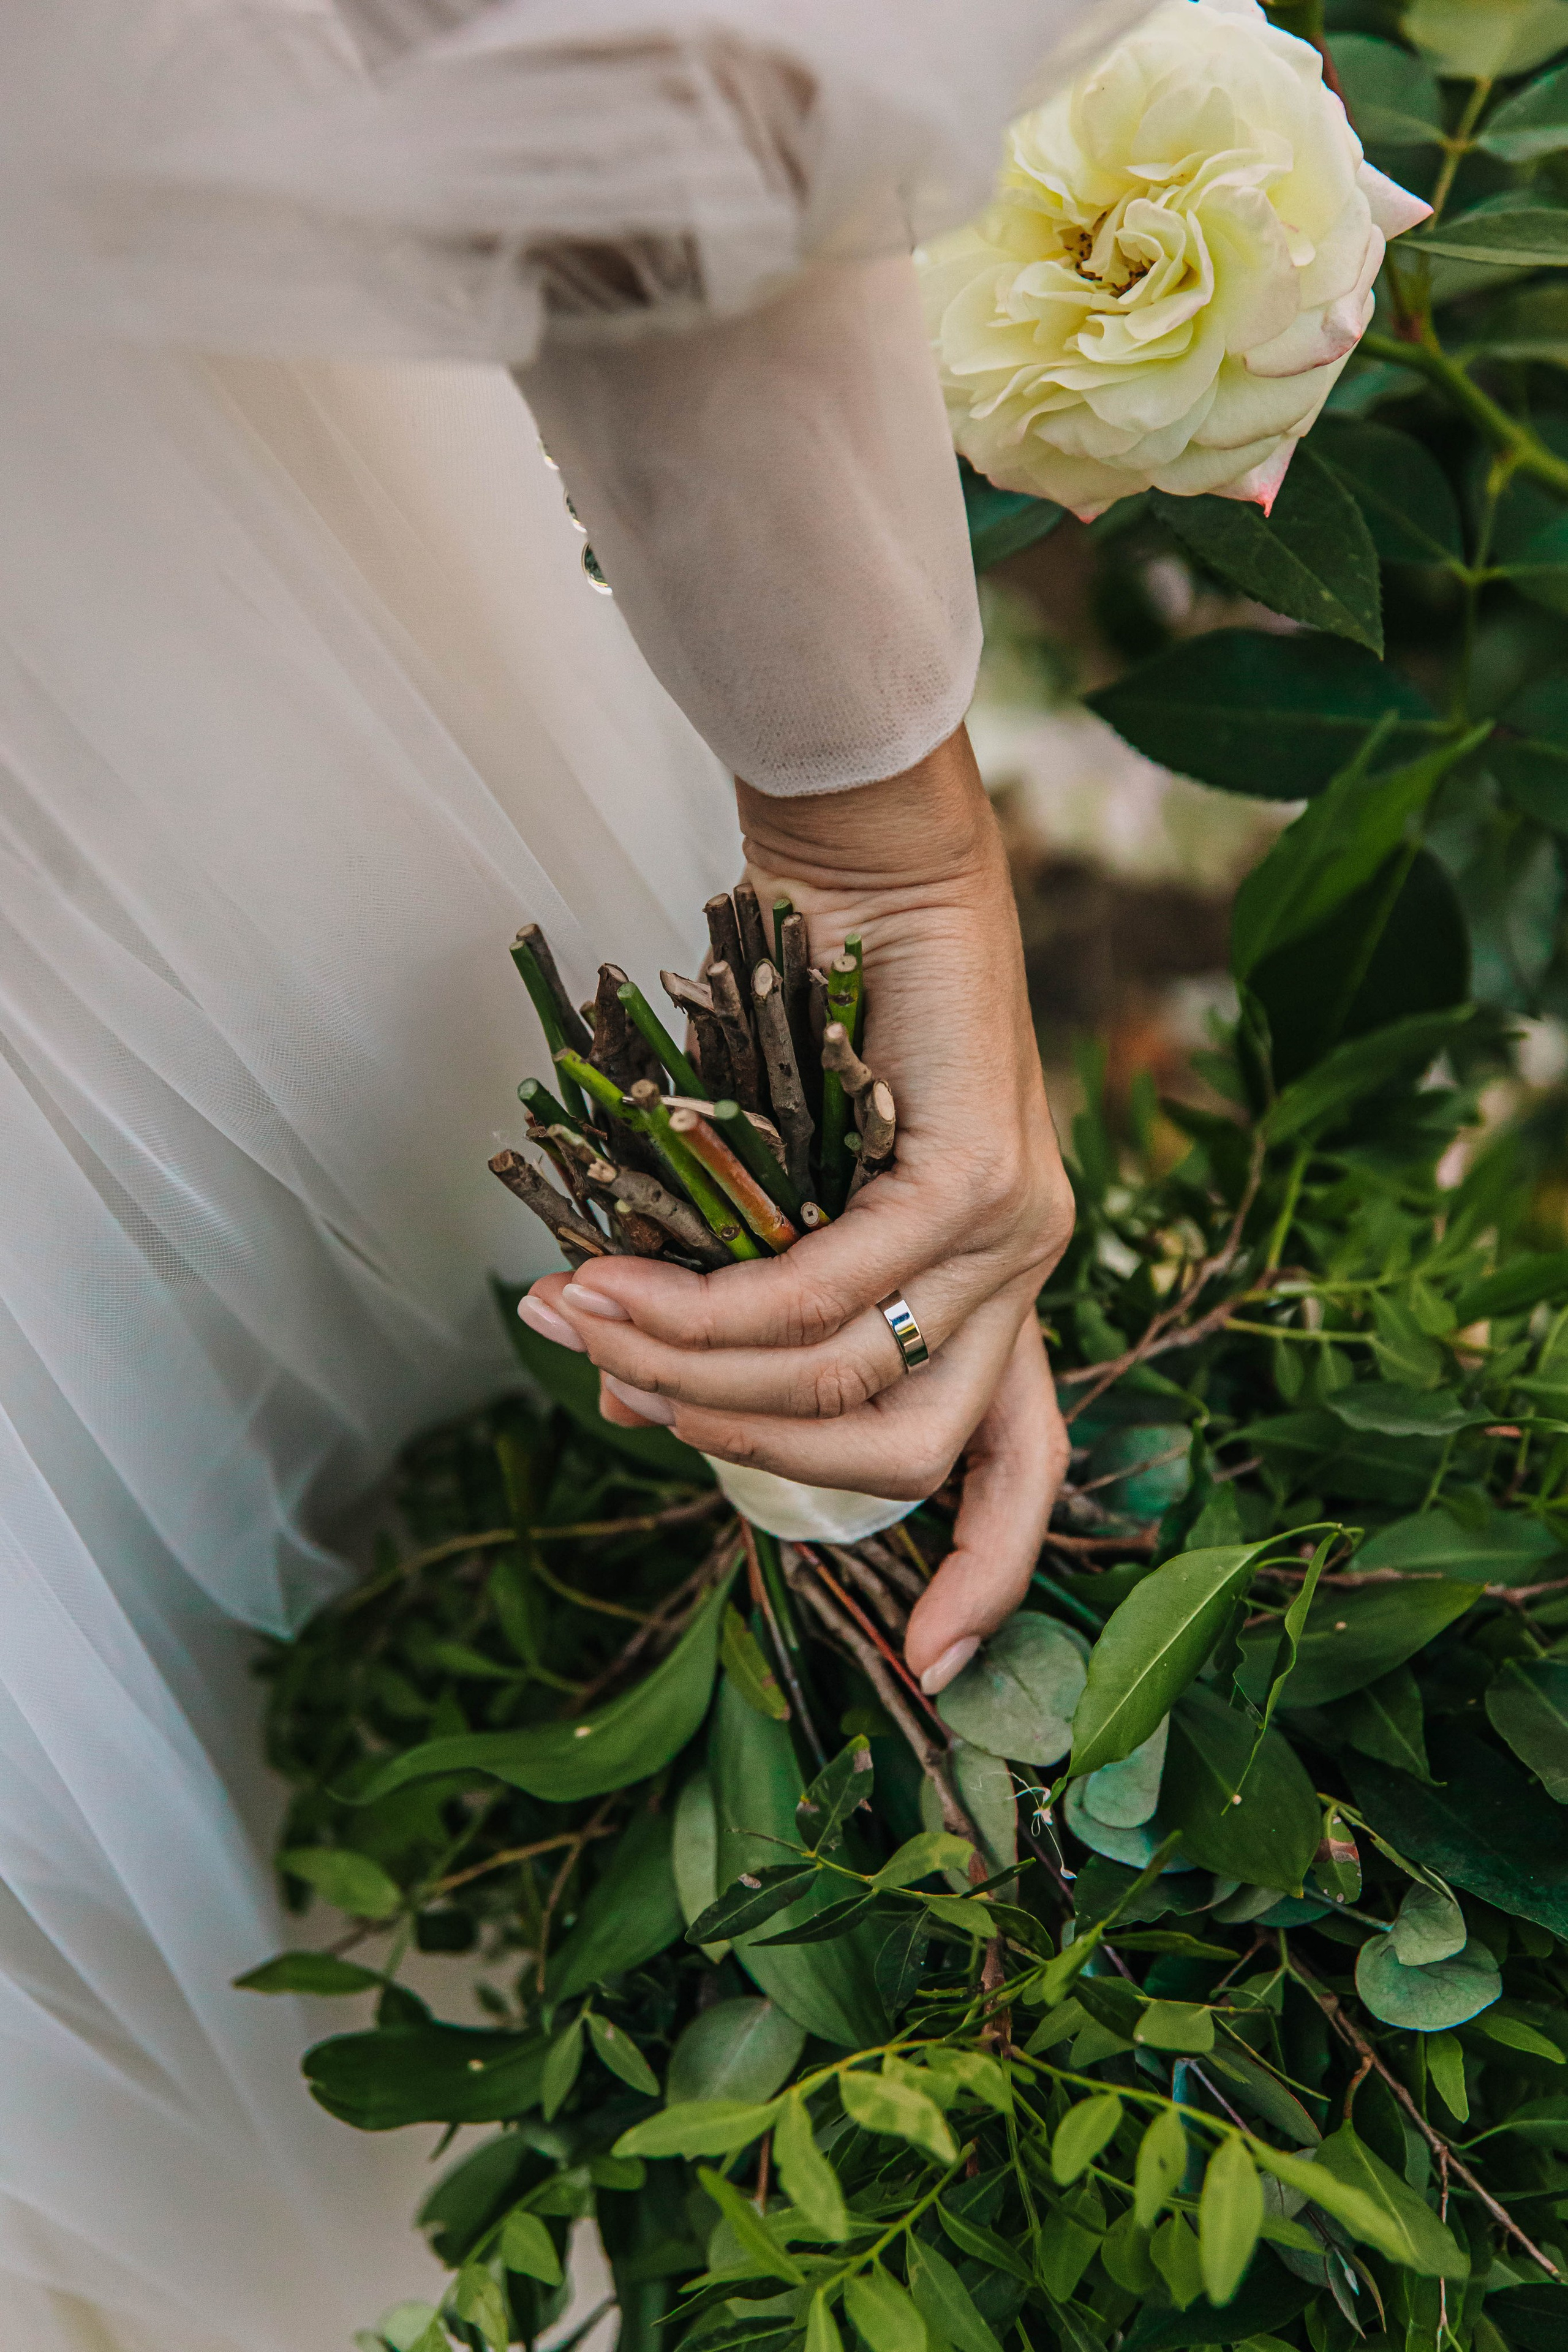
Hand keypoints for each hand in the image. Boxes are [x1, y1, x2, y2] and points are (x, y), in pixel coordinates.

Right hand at [517, 723, 1075, 1681]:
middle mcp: (1027, 1271)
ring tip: (582, 1323)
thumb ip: (745, 1308)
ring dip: (698, 1372)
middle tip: (622, 1391)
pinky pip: (828, 1289)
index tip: (926, 1665)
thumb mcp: (782, 1195)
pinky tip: (620, 1290)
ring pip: (852, 1376)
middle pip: (904, 1456)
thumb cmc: (815, 1021)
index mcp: (1000, 1292)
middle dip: (745, 1451)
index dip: (987, 1579)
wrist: (868, 863)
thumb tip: (637, 1405)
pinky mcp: (974, 1169)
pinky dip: (713, 1309)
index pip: (1023, 1470)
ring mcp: (1016, 1226)